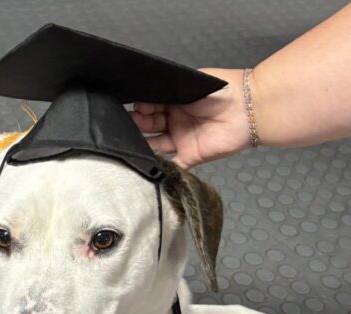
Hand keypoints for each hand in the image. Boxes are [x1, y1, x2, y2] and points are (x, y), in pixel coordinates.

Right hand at [130, 69, 251, 168]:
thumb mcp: (189, 85)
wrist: (248, 109)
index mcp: (173, 101)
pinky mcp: (190, 157)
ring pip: (154, 145)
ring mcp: (181, 140)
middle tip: (126, 124)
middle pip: (148, 126)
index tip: (131, 107)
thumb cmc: (220, 91)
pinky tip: (145, 164)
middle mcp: (174, 121)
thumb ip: (165, 93)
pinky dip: (159, 167)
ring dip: (142, 145)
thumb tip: (141, 101)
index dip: (139, 107)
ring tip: (129, 143)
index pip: (149, 106)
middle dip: (136, 125)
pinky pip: (171, 165)